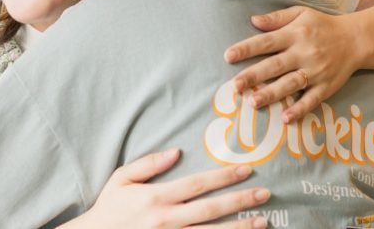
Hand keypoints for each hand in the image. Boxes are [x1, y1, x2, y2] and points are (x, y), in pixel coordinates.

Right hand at [80, 149, 269, 228]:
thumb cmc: (109, 207)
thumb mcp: (122, 178)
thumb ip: (149, 164)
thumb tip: (176, 151)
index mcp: (156, 197)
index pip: (197, 184)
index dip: (223, 176)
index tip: (245, 170)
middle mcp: (167, 219)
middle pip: (210, 209)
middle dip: (240, 201)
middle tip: (264, 194)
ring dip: (239, 228)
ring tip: (263, 222)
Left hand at [224, 6, 359, 123]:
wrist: (357, 39)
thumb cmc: (321, 25)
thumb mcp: (300, 13)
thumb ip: (276, 18)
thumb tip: (253, 20)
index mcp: (295, 34)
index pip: (266, 42)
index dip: (247, 49)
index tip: (228, 56)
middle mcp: (304, 53)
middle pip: (275, 65)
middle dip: (254, 75)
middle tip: (235, 85)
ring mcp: (316, 71)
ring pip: (291, 84)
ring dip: (272, 94)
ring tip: (253, 103)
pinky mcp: (327, 86)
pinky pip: (312, 100)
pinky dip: (300, 109)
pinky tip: (285, 119)